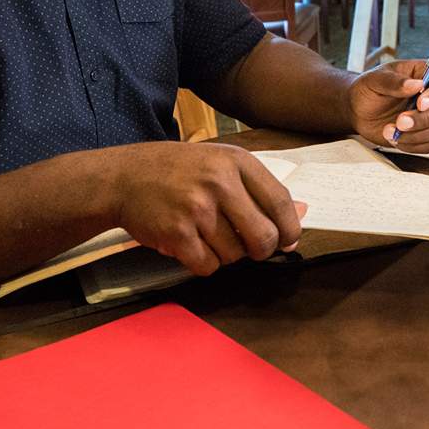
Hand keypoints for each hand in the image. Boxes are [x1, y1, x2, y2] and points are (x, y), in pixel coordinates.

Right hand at [109, 142, 302, 275]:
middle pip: (263, 237)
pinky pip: (207, 266)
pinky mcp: (177, 233)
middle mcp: (219, 183)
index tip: (288, 240)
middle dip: (260, 250)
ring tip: (208, 236)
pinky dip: (203, 263)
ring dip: (226, 255)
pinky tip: (192, 245)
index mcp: (237, 162)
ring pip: (235, 255)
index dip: (290, 228)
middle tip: (249, 247)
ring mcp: (197, 209)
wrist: (125, 177)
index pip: (281, 202)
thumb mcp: (221, 164)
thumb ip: (260, 189)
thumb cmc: (179, 171)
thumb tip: (302, 213)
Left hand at [347, 58, 428, 152]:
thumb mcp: (375, 80)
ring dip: (414, 134)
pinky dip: (412, 145)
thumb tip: (416, 85)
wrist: (357, 111)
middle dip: (425, 119)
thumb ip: (394, 81)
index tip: (421, 103)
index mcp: (424, 75)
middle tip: (401, 121)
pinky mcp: (423, 135)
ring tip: (388, 130)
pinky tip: (395, 138)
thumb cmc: (368, 90)